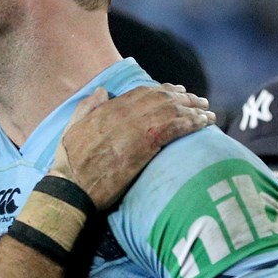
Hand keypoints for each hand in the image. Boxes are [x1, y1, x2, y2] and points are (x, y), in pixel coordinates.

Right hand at [49, 84, 215, 208]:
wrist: (72, 187)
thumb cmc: (69, 164)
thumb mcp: (72, 128)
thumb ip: (87, 106)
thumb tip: (104, 91)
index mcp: (108, 110)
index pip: (142, 93)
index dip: (162, 90)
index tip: (176, 92)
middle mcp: (124, 115)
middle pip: (161, 98)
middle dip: (183, 98)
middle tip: (199, 101)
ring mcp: (136, 129)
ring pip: (172, 110)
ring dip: (193, 109)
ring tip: (207, 112)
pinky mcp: (146, 146)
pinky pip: (176, 127)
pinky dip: (193, 122)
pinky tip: (205, 123)